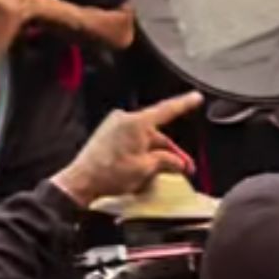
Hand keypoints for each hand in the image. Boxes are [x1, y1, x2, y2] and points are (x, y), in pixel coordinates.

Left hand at [51, 91, 204, 206]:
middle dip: (171, 152)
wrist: (81, 182)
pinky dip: (142, 154)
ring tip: (164, 175)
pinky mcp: (107, 135)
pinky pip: (132, 142)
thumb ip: (166, 161)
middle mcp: (125, 119)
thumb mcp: (145, 168)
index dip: (184, 104)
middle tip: (184, 169)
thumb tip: (178, 163)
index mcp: (136, 122)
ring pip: (145, 140)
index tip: (197, 97)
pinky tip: (147, 171)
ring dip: (156, 156)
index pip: (166, 110)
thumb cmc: (111, 173)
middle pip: (156, 134)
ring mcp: (114, 126)